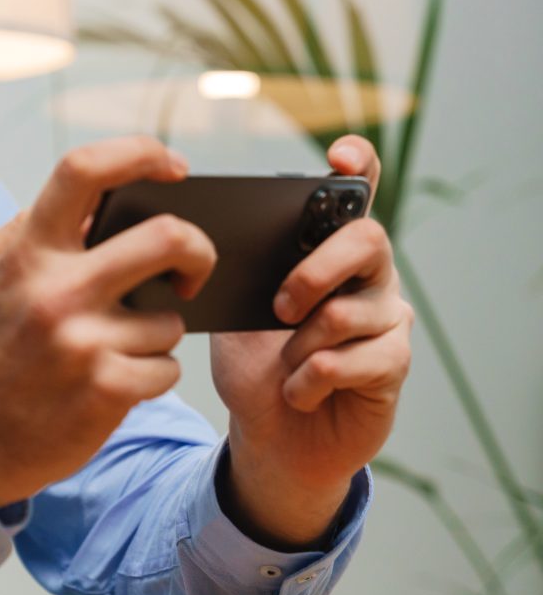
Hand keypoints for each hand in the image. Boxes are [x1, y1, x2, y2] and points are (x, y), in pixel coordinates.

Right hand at [0, 136, 216, 508]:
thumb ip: (22, 231)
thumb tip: (90, 202)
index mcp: (29, 253)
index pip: (84, 170)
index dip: (139, 153)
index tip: (174, 167)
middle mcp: (58, 291)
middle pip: (168, 238)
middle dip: (198, 249)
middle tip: (189, 270)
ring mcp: (86, 342)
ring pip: (171, 318)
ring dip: (156, 332)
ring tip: (116, 346)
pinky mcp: (108, 390)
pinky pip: (167, 367)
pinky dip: (152, 374)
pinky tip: (116, 380)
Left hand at [211, 135, 412, 548]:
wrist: (270, 437)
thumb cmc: (253, 365)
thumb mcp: (231, 311)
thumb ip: (233, 272)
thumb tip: (202, 237)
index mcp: (325, 251)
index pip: (354, 194)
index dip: (356, 166)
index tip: (338, 157)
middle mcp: (366, 276)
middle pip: (368, 239)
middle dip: (318, 269)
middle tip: (280, 305)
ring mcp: (385, 319)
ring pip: (354, 308)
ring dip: (302, 343)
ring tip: (282, 365)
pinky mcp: (392, 365)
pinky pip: (358, 359)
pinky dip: (312, 379)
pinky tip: (297, 391)